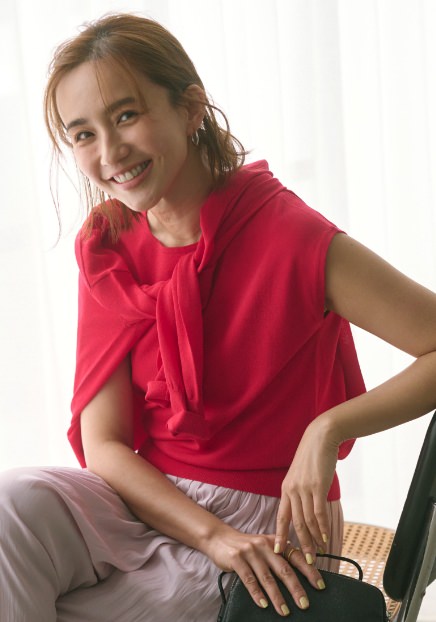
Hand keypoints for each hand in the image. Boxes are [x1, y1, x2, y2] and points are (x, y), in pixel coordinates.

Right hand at [205, 525, 324, 615]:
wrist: (219, 538)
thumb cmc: (246, 547)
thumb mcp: (264, 546)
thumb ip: (278, 557)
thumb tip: (298, 579)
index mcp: (275, 542)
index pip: (296, 556)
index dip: (309, 571)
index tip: (320, 585)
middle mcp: (264, 544)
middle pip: (284, 569)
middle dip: (295, 588)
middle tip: (304, 604)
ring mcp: (250, 551)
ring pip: (267, 577)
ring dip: (277, 596)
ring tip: (285, 611)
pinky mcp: (236, 558)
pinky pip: (249, 579)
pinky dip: (257, 593)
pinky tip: (263, 604)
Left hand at [274, 416, 340, 562]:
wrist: (320, 437)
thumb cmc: (313, 456)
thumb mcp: (301, 474)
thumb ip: (301, 491)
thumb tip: (306, 507)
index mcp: (286, 488)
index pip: (281, 516)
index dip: (280, 535)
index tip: (278, 551)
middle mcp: (292, 490)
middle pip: (294, 523)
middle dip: (299, 544)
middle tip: (304, 561)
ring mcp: (304, 488)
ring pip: (306, 521)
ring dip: (312, 539)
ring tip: (317, 553)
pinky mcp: (317, 486)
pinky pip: (318, 512)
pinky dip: (321, 527)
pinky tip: (324, 537)